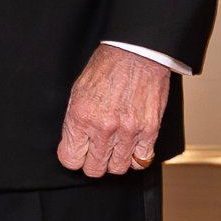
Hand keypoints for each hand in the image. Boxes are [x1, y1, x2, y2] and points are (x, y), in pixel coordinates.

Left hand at [57, 44, 169, 177]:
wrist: (137, 52)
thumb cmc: (108, 67)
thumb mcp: (78, 91)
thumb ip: (75, 120)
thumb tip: (74, 142)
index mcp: (82, 117)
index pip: (70, 159)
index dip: (72, 157)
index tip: (76, 153)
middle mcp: (104, 127)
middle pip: (94, 168)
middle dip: (92, 162)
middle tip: (95, 151)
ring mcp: (128, 131)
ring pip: (118, 168)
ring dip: (114, 160)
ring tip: (114, 147)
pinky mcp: (150, 130)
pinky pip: (142, 160)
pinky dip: (136, 157)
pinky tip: (131, 146)